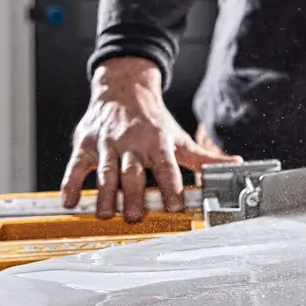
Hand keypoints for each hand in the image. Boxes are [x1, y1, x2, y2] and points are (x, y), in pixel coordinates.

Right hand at [60, 56, 240, 221]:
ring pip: (105, 170)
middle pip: (133, 172)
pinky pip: (75, 166)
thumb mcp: (178, 138)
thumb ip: (203, 158)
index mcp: (158, 142)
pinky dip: (71, 184)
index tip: (175, 206)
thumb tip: (235, 165)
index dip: (171, 186)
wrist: (123, 88)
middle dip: (134, 194)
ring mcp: (106, 144)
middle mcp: (132, 143)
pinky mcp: (84, 145)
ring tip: (106, 214)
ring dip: (105, 193)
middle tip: (135, 217)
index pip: (167, 167)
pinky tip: (70, 202)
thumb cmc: (152, 121)